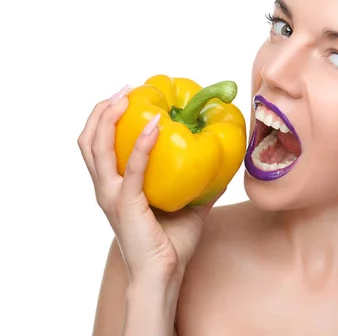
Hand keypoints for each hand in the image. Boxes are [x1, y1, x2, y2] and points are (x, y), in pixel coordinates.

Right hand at [78, 85, 221, 282]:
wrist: (165, 274)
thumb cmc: (172, 242)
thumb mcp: (189, 204)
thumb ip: (199, 183)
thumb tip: (221, 164)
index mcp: (116, 185)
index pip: (98, 144)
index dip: (106, 117)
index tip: (128, 96)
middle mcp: (107, 188)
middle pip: (89, 140)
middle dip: (102, 109)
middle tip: (126, 89)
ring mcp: (112, 196)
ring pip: (97, 149)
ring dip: (110, 118)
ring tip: (128, 97)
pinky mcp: (125, 205)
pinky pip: (132, 170)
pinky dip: (141, 146)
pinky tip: (155, 126)